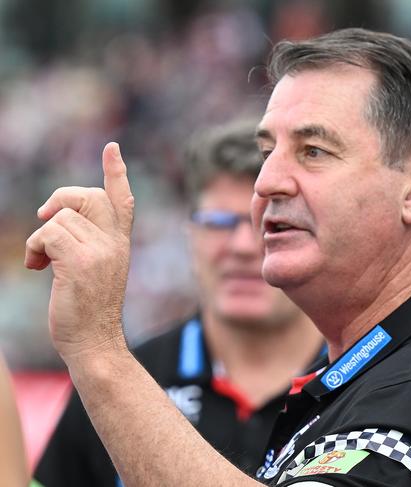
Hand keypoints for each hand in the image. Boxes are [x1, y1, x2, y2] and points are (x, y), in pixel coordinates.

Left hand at [25, 143, 134, 360]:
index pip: (122, 200)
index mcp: (120, 243)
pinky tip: (37, 268)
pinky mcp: (81, 262)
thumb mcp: (97, 269)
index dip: (116, 172)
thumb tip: (51, 218)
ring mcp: (101, 251)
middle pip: (87, 196)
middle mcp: (115, 243)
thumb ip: (88, 241)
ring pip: (60, 219)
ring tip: (41, 262)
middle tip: (45, 219)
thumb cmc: (89, 308)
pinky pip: (48, 234)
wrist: (95, 342)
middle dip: (60, 199)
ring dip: (40, 238)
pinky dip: (35, 248)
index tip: (112, 148)